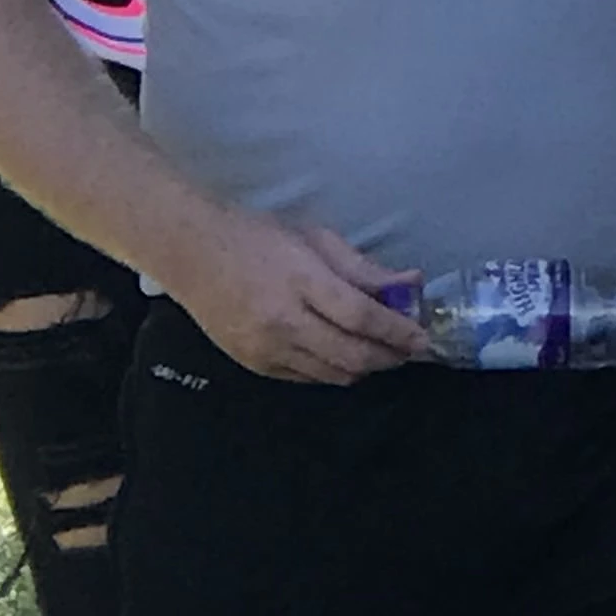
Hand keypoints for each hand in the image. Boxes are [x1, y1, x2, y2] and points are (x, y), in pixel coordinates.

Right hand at [181, 214, 432, 384]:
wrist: (193, 255)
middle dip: (390, 357)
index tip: (422, 335)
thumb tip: (411, 284)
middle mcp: (283, 321)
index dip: (398, 331)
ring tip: (383, 352)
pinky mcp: (254, 366)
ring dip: (366, 367)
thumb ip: (364, 267)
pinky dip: (335, 371)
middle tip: (410, 350)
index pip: (361, 317)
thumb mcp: (315, 238)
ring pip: (333, 374)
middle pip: (352, 355)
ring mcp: (266, 349)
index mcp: (301, 280)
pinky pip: (308, 378)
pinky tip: (345, 355)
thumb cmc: (258, 237)